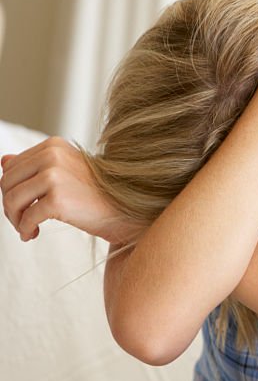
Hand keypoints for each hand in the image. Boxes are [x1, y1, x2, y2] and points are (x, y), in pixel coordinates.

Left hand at [1, 137, 142, 243]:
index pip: (12, 167)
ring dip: (15, 219)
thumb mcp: (64, 170)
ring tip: (27, 228)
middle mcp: (52, 156)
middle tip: (22, 220)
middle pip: (7, 182)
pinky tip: (33, 234)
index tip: (24, 205)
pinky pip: (26, 217)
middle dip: (10, 206)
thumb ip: (34, 164)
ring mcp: (55, 176)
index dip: (12, 189)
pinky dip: (25, 229)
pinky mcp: (58, 199)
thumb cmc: (96, 192)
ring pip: (12, 199)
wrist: (123, 209)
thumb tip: (4, 160)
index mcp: (53, 145)